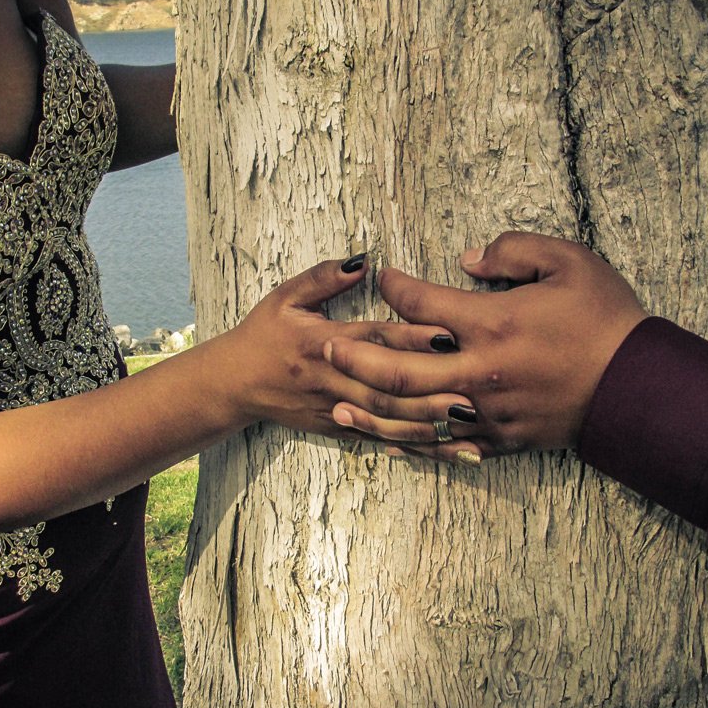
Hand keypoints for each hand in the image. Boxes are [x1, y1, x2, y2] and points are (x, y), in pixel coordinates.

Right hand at [214, 254, 474, 440]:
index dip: (410, 337)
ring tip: (466, 420)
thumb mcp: (285, 297)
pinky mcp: (334, 429)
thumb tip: (363, 261)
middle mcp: (329, 378)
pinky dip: (409, 443)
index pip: (372, 340)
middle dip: (429, 389)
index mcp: (319, 342)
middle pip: (385, 386)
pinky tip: (442, 447)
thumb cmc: (263, 334)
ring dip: (426, 421)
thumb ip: (323, 277)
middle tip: (473, 388)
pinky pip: (376, 438)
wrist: (234, 384)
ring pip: (384, 420)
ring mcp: (332, 409)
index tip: (448, 333)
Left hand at [323, 233, 647, 456]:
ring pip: (413, 418)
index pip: (423, 303)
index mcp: (493, 322)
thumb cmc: (608, 318)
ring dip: (370, 413)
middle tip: (325, 351)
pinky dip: (412, 447)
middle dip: (356, 359)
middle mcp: (480, 371)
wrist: (641, 387)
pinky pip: (446, 448)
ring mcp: (487, 412)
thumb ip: (513, 250)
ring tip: (336, 407)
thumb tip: (467, 258)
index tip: (385, 277)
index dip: (396, 286)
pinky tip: (385, 445)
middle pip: (398, 370)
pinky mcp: (501, 440)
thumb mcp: (570, 261)